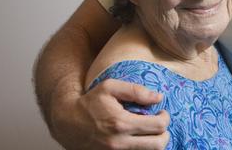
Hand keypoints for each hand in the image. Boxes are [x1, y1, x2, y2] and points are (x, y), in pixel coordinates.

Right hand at [52, 79, 169, 148]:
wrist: (66, 122)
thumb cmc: (90, 102)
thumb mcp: (110, 87)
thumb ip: (136, 91)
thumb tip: (158, 97)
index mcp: (121, 123)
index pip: (158, 126)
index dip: (165, 118)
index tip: (161, 112)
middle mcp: (119, 143)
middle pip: (158, 145)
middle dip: (164, 133)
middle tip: (159, 123)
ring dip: (155, 143)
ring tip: (151, 132)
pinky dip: (142, 149)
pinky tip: (140, 139)